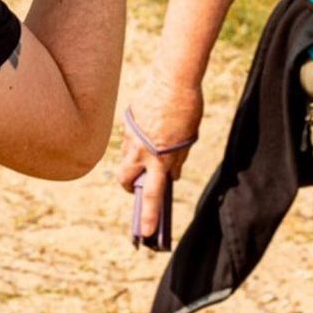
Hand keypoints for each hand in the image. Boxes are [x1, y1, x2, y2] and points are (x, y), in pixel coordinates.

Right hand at [115, 80, 201, 239]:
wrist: (173, 79)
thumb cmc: (187, 110)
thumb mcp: (187, 140)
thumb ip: (176, 160)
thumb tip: (171, 175)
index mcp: (160, 158)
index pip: (152, 194)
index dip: (148, 216)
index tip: (145, 233)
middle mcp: (141, 150)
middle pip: (124, 179)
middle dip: (128, 186)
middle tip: (136, 185)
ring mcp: (131, 135)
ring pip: (125, 158)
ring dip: (134, 161)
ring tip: (151, 147)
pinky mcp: (127, 120)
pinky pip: (128, 137)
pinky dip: (137, 139)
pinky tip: (151, 124)